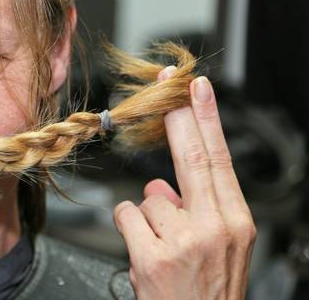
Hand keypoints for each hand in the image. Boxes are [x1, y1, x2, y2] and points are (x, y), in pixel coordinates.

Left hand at [113, 66, 256, 299]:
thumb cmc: (206, 292)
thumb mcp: (215, 249)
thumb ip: (193, 212)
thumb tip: (158, 186)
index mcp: (235, 221)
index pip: (220, 159)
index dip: (206, 119)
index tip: (197, 88)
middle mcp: (215, 228)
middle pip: (191, 157)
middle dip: (177, 116)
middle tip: (168, 83)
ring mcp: (185, 241)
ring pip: (148, 198)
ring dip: (146, 217)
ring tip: (160, 248)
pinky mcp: (154, 256)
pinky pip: (127, 217)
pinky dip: (129, 229)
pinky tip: (143, 253)